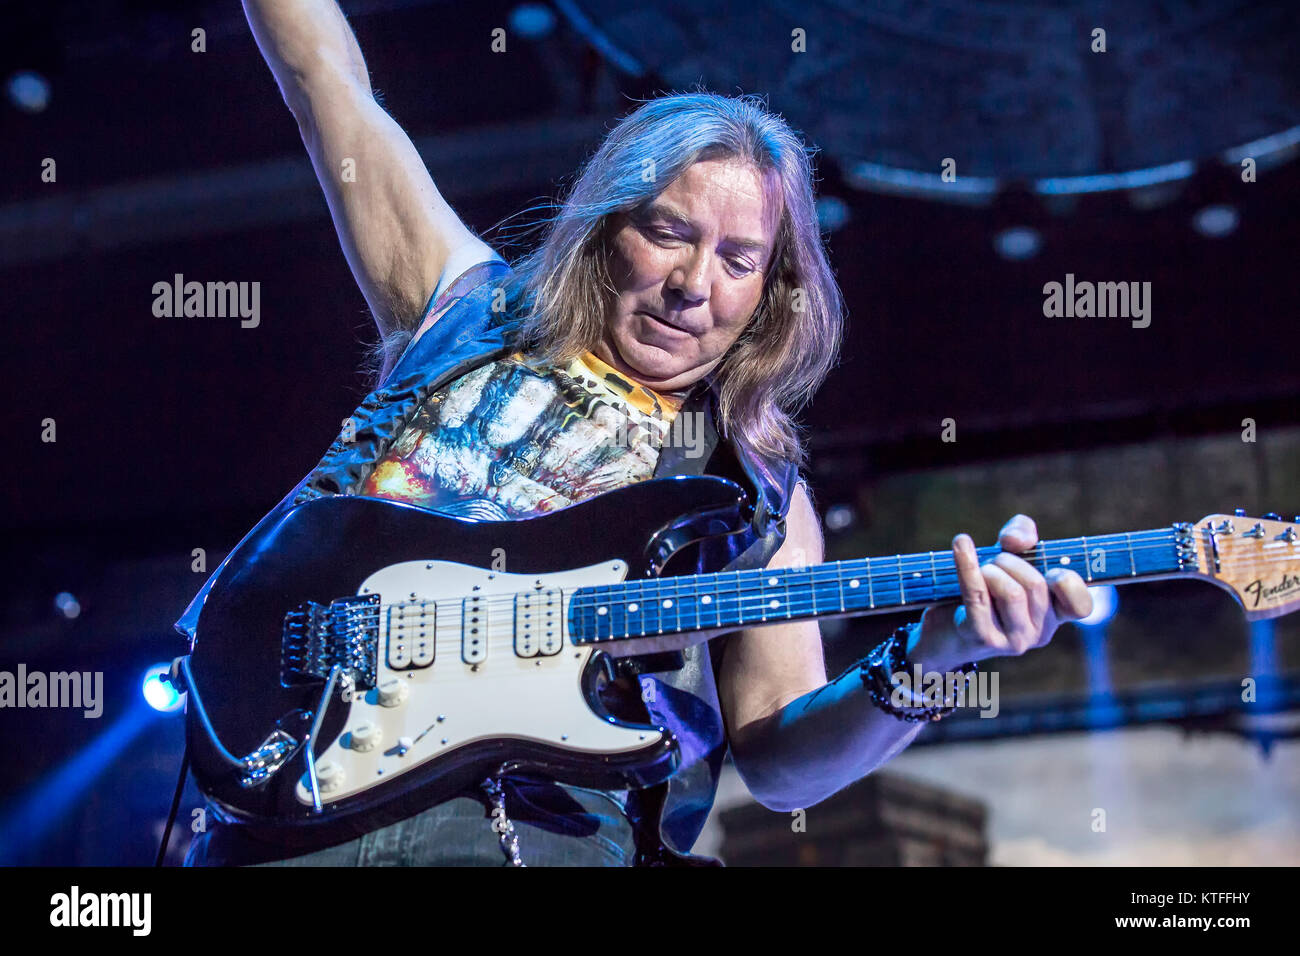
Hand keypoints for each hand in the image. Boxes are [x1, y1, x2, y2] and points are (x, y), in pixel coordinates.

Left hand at [914, 514, 1092, 669]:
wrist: (947, 627)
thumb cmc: (987, 587)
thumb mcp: (1011, 556)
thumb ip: (1022, 535)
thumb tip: (1015, 539)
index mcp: (1056, 614)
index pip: (1081, 605)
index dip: (1069, 582)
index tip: (1051, 569)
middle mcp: (1040, 632)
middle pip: (1035, 585)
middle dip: (1009, 561)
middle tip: (993, 561)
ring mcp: (1012, 639)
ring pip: (1010, 592)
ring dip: (989, 568)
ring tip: (980, 570)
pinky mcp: (981, 637)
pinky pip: (977, 595)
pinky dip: (967, 565)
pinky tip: (961, 544)